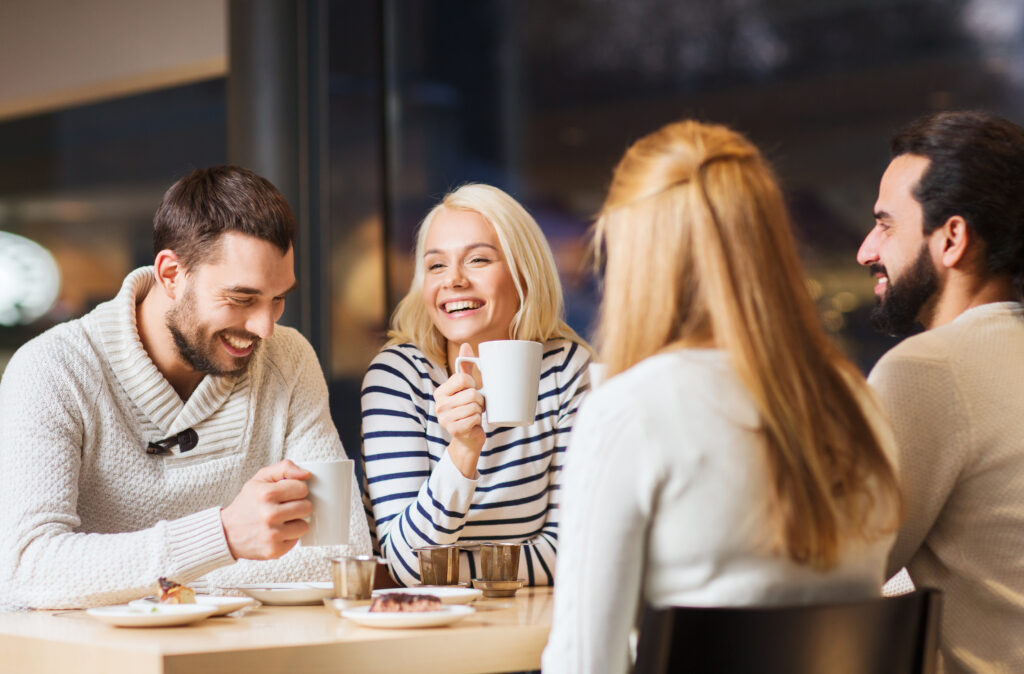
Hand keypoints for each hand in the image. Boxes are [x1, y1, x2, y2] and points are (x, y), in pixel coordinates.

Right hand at [220, 460, 312, 559]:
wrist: (226, 533)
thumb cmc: (247, 504)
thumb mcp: (260, 479)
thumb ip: (285, 468)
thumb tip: (307, 474)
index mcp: (266, 494)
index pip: (302, 489)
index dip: (296, 491)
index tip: (286, 494)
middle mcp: (269, 515)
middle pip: (307, 507)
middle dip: (298, 506)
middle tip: (284, 508)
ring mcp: (272, 534)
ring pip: (305, 525)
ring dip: (295, 522)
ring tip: (281, 521)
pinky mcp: (274, 550)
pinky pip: (296, 540)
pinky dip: (289, 536)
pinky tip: (276, 532)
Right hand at [435, 343, 485, 477]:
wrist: (467, 439)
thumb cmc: (468, 409)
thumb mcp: (467, 388)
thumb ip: (466, 367)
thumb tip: (465, 345)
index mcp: (440, 392)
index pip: (463, 378)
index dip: (473, 385)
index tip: (471, 391)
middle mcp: (439, 405)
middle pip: (472, 393)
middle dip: (479, 400)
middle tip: (475, 406)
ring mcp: (444, 419)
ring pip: (475, 406)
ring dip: (480, 411)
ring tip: (474, 415)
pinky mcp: (453, 430)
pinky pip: (474, 419)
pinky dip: (478, 421)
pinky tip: (472, 424)